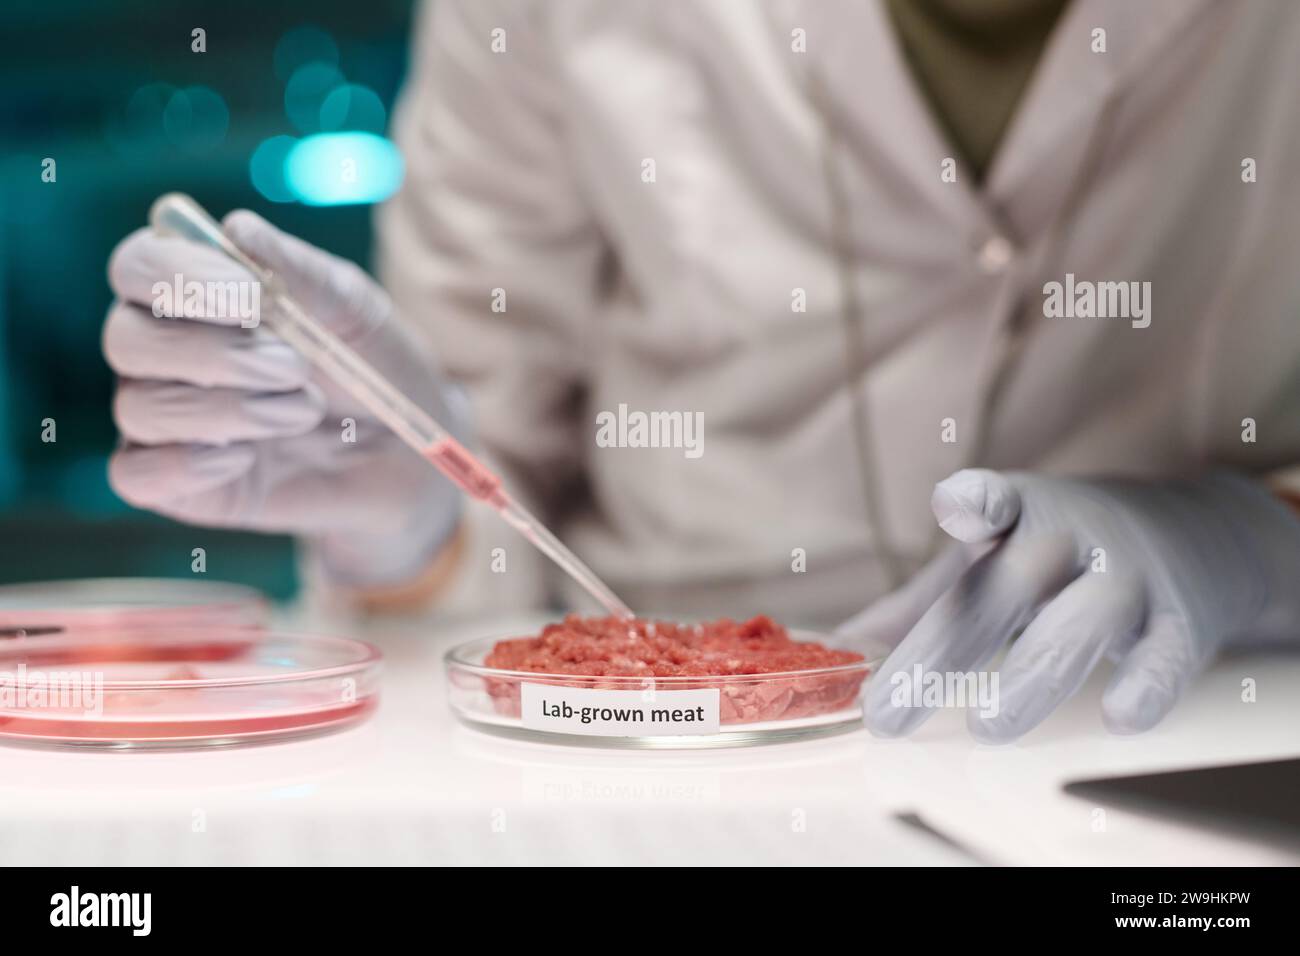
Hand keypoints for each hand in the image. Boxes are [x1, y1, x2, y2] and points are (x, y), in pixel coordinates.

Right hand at [104, 210, 466, 585]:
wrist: (406, 453)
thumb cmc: (372, 366)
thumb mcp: (355, 311)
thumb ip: (301, 272)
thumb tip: (237, 229)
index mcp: (196, 292)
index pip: (139, 266)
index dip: (178, 275)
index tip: (250, 298)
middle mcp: (164, 352)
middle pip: (127, 338)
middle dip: (214, 353)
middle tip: (293, 368)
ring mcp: (166, 421)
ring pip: (138, 406)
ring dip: (226, 410)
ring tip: (303, 411)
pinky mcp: (178, 485)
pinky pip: (137, 474)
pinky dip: (187, 465)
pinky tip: (246, 458)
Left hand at [838, 469, 1299, 741]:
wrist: (1195, 540)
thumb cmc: (1055, 559)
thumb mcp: (986, 564)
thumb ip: (914, 611)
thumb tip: (831, 655)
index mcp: (1014, 516)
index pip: (992, 498)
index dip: (975, 500)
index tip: (956, 506)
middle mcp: (1069, 540)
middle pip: (1003, 593)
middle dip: (942, 652)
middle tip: (886, 712)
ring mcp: (1127, 579)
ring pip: (1080, 627)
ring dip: (1031, 678)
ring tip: (986, 725)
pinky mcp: (1180, 624)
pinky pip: (1166, 658)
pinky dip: (1146, 685)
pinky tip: (1120, 714)